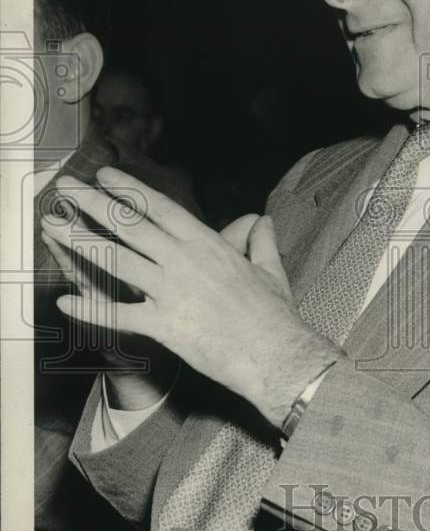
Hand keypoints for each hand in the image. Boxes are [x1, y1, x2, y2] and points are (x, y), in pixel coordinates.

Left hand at [41, 167, 337, 428]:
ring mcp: (172, 291)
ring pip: (117, 258)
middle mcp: (184, 260)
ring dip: (80, 240)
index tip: (106, 176)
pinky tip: (64, 300)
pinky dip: (90, 308)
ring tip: (53, 225)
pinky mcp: (164, 325)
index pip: (160, 208)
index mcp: (207, 244)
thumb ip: (261, 241)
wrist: (276, 354)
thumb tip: (263, 220)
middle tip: (66, 188)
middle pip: (130, 224)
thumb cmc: (274, 315)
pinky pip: (119, 314)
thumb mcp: (271, 270)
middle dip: (93, 203)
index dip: (129, 190)